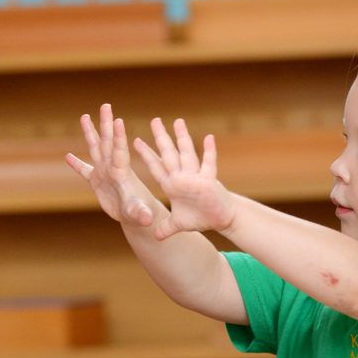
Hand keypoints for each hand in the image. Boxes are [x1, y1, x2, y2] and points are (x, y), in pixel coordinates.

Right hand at [66, 103, 157, 226]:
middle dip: (106, 124)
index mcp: (122, 173)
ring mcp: (103, 173)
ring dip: (90, 133)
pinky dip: (76, 164)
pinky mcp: (97, 182)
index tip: (117, 120)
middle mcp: (112, 168)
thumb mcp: (140, 213)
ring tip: (84, 116)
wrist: (136, 216)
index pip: (119, 151)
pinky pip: (84, 170)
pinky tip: (67, 156)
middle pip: (107, 142)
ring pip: (95, 148)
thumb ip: (141, 213)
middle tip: (106, 105)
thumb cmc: (141, 213)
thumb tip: (147, 219)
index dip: (118, 136)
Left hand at [134, 117, 235, 239]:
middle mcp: (182, 177)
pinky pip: (209, 164)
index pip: (157, 167)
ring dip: (183, 138)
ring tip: (178, 121)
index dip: (147, 155)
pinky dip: (209, 152)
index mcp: (172, 185)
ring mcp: (195, 177)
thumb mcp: (178, 224)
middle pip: (170, 154)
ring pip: (187, 154)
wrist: (221, 218)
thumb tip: (155, 237)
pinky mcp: (209, 181)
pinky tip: (208, 138)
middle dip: (161, 138)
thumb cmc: (200, 217)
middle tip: (154, 120)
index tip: (135, 141)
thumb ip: (166, 228)